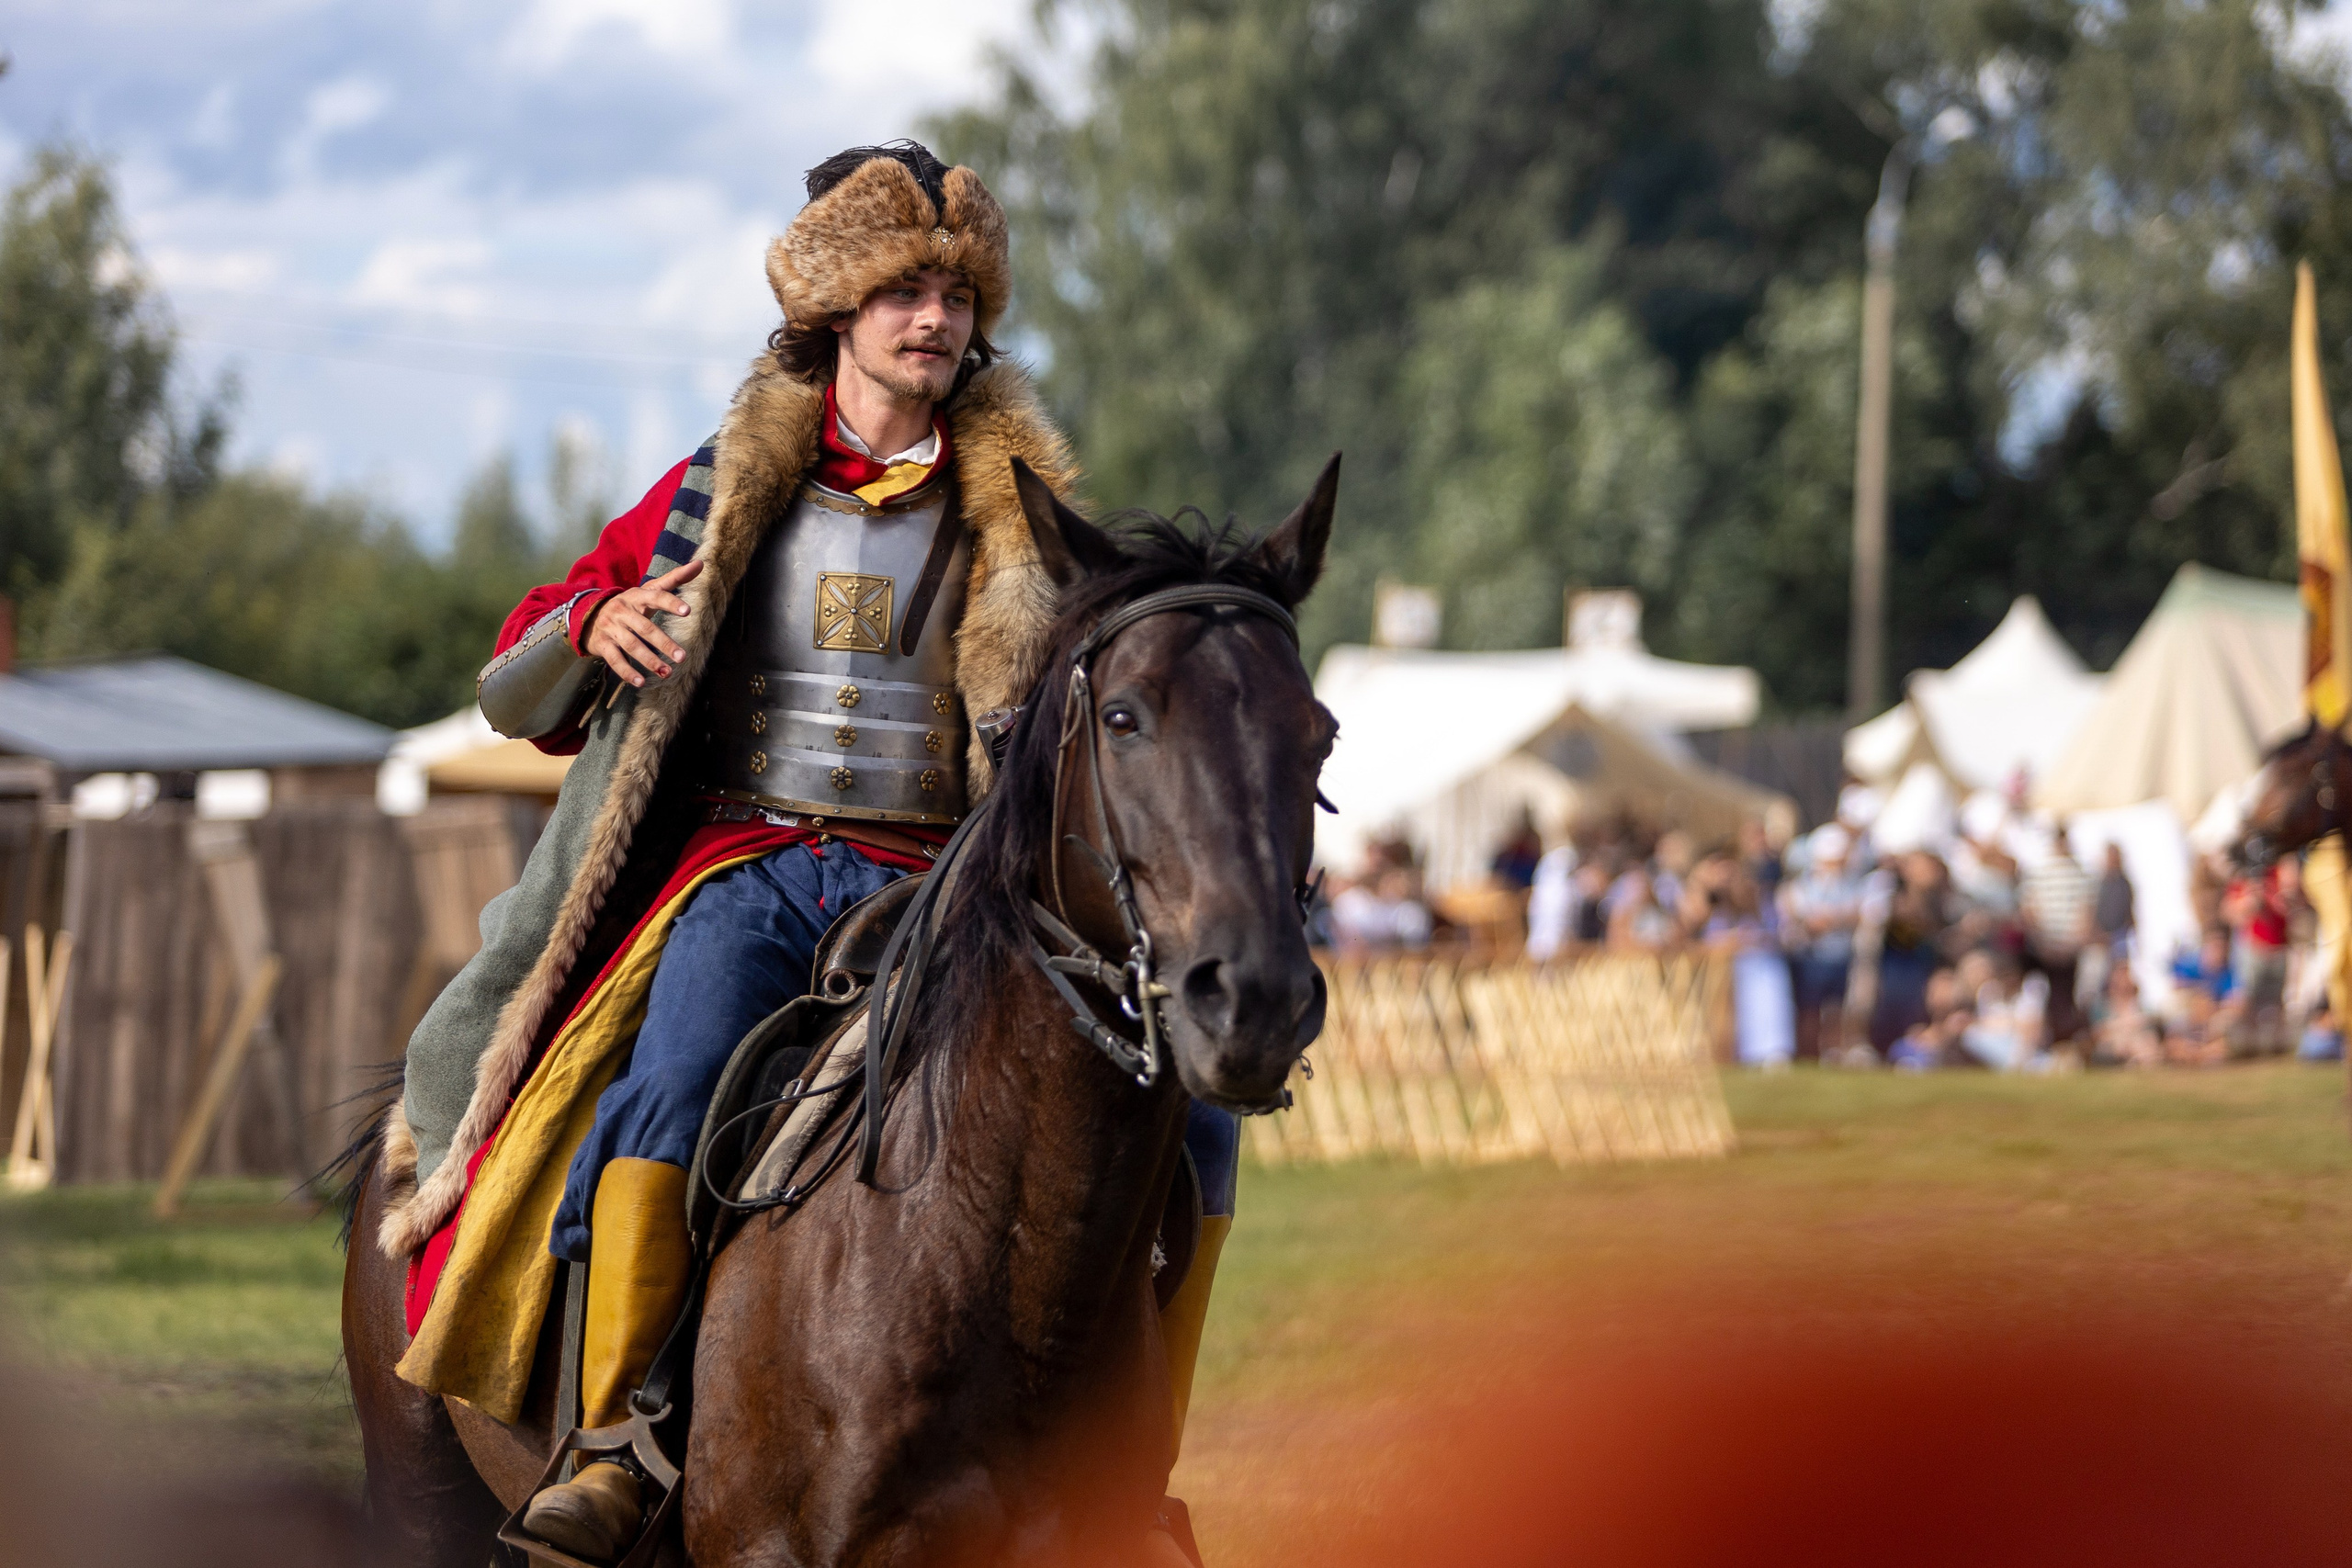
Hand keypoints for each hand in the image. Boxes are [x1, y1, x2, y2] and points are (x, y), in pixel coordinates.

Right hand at [583, 560, 702, 686]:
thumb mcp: (649, 590)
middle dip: (663, 643)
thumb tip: (701, 564)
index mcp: (637, 596)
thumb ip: (675, 579)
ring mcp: (611, 628)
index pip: (656, 597)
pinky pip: (615, 660)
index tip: (687, 611)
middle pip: (645, 628)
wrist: (590, 615)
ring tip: (667, 673)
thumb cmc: (630, 604)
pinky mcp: (603, 645)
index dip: (670, 603)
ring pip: (631, 646)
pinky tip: (640, 682)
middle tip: (682, 656)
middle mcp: (623, 611)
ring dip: (650, 661)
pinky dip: (627, 672)